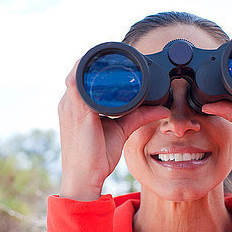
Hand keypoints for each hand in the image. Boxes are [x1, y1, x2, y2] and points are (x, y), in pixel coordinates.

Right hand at [58, 60, 169, 200]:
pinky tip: (105, 67)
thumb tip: (163, 108)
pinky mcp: (77, 113)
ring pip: (78, 72)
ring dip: (94, 61)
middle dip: (98, 59)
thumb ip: (138, 116)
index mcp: (75, 105)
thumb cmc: (95, 158)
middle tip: (120, 52)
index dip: (97, 64)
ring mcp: (70, 106)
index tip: (118, 58)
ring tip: (115, 54)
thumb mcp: (120, 130)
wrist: (83, 179)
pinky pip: (79, 85)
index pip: (82, 75)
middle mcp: (68, 103)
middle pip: (80, 69)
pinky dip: (89, 73)